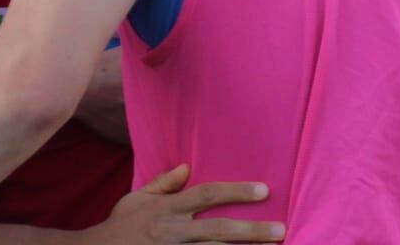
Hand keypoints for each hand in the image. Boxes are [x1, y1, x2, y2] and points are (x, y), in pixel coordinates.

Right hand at [82, 164, 283, 243]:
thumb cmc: (118, 228)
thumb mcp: (135, 199)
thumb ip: (163, 184)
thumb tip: (186, 168)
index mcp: (167, 209)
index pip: (207, 195)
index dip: (236, 192)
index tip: (264, 191)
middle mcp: (172, 232)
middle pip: (218, 230)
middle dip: (252, 231)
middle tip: (281, 230)